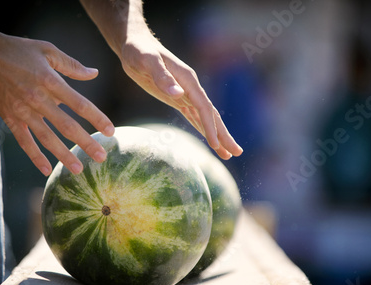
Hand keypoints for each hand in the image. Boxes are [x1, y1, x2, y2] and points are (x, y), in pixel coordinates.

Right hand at [0, 30, 114, 175]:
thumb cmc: (17, 49)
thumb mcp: (47, 50)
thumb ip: (72, 65)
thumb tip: (95, 74)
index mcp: (50, 81)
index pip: (79, 103)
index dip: (96, 118)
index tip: (111, 130)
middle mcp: (37, 98)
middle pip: (66, 126)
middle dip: (86, 143)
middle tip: (101, 157)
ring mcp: (22, 110)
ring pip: (46, 138)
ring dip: (63, 155)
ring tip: (78, 169)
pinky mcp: (8, 116)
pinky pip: (23, 140)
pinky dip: (34, 155)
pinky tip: (46, 169)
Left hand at [119, 33, 242, 158]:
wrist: (134, 44)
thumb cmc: (139, 50)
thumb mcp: (147, 61)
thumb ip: (162, 76)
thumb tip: (178, 93)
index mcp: (188, 80)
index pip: (204, 107)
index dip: (210, 127)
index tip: (216, 145)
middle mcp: (191, 88)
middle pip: (211, 115)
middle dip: (224, 135)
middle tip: (236, 153)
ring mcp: (186, 94)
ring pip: (205, 118)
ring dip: (217, 135)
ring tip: (228, 154)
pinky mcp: (178, 99)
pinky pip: (194, 117)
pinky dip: (203, 129)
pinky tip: (210, 140)